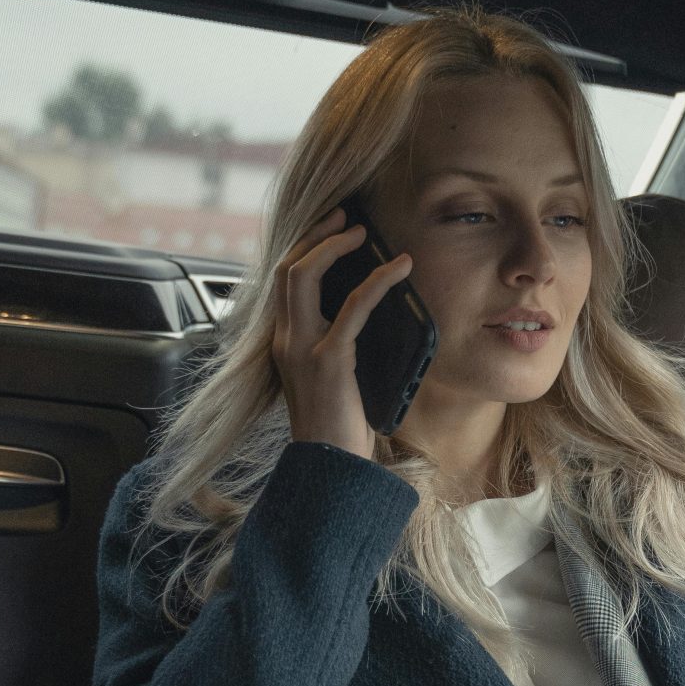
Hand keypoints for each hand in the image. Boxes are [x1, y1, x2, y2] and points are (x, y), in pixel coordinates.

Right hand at [272, 207, 413, 461]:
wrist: (331, 468)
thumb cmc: (339, 428)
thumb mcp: (333, 377)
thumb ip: (338, 343)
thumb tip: (367, 312)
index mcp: (284, 343)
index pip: (284, 281)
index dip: (306, 247)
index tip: (333, 227)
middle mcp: (285, 341)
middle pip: (287, 268)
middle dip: (315, 233)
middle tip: (346, 216)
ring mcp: (302, 349)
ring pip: (303, 276)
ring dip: (334, 245)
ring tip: (363, 231)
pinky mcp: (329, 361)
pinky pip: (353, 307)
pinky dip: (378, 281)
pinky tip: (400, 267)